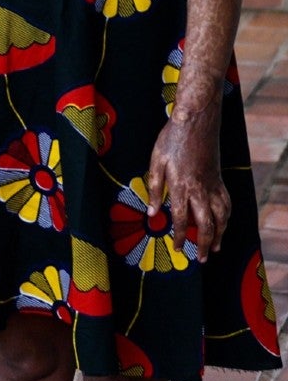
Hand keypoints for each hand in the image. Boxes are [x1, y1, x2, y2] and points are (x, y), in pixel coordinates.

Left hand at [146, 110, 230, 263]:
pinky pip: (227, 203)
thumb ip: (155, 188)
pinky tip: (224, 223)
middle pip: (206, 224)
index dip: (180, 237)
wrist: (196, 121)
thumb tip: (152, 212)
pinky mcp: (220, 179)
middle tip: (203, 259)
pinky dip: (227, 217)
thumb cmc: (171, 140)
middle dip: (205, 244)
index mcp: (181, 186)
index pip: (182, 219)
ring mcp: (213, 185)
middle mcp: (200, 189)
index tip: (178, 248)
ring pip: (222, 217)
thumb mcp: (156, 161)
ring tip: (217, 247)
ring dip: (220, 234)